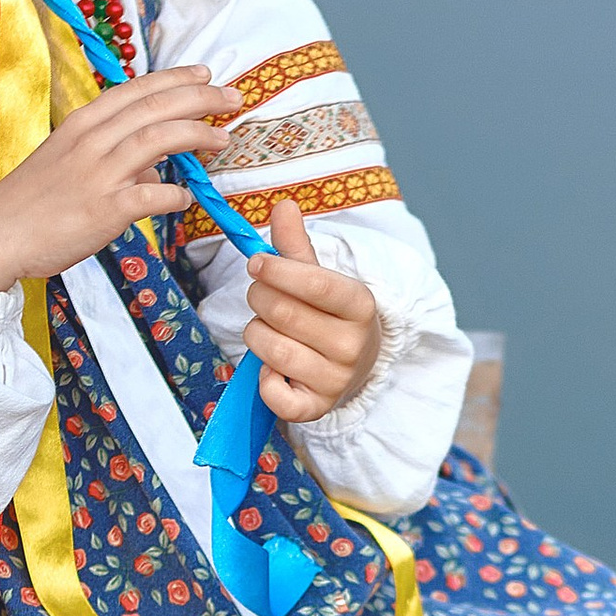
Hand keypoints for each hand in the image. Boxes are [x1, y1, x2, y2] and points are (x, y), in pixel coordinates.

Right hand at [0, 70, 241, 293]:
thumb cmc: (30, 202)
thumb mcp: (65, 161)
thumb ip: (109, 153)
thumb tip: (151, 161)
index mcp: (82, 124)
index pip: (137, 90)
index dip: (176, 79)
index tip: (206, 74)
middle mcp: (91, 141)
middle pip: (156, 107)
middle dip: (201, 98)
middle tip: (233, 99)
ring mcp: (97, 174)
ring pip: (158, 139)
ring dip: (196, 135)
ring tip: (222, 139)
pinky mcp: (103, 210)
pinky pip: (152, 195)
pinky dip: (175, 194)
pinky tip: (185, 198)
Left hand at [245, 195, 383, 421]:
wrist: (354, 366)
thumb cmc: (327, 314)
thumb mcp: (317, 278)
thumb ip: (295, 245)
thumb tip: (283, 206)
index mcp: (360, 304)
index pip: (314, 283)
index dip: (277, 270)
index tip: (256, 263)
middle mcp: (353, 344)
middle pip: (282, 312)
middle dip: (259, 298)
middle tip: (261, 297)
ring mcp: (336, 379)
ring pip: (270, 348)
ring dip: (255, 334)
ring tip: (267, 330)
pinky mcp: (316, 408)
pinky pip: (273, 394)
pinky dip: (263, 379)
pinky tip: (272, 368)